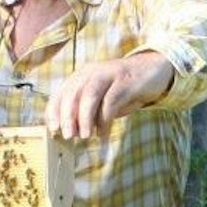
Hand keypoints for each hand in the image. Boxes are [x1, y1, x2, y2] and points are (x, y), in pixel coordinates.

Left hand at [47, 52, 175, 139]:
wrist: (153, 69)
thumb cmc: (124, 89)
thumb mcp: (102, 99)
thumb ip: (88, 112)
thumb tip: (74, 132)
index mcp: (82, 75)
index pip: (61, 92)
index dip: (54, 111)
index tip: (53, 130)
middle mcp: (92, 72)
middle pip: (73, 93)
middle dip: (68, 116)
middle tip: (68, 136)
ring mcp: (109, 74)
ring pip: (90, 95)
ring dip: (85, 117)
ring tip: (85, 136)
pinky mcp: (126, 82)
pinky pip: (111, 101)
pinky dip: (105, 120)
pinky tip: (104, 134)